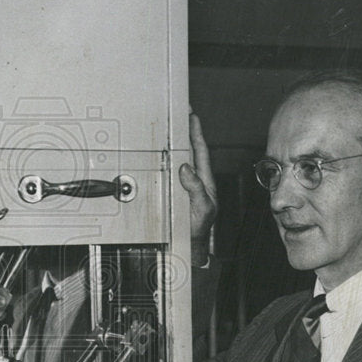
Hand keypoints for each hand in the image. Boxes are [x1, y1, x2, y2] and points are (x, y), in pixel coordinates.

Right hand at [178, 111, 217, 264]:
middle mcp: (193, 180)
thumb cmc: (198, 230)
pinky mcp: (172, 193)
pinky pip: (167, 172)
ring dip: (172, 143)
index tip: (191, 115)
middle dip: (184, 131)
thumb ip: (197, 189)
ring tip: (167, 126)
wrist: (189, 249)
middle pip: (189, 150)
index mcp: (204, 181)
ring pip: (178, 159)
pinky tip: (157, 154)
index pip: (200, 151)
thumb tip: (186, 168)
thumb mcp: (202, 209)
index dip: (196, 132)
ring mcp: (183, 186)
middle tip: (179, 113)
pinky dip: (163, 160)